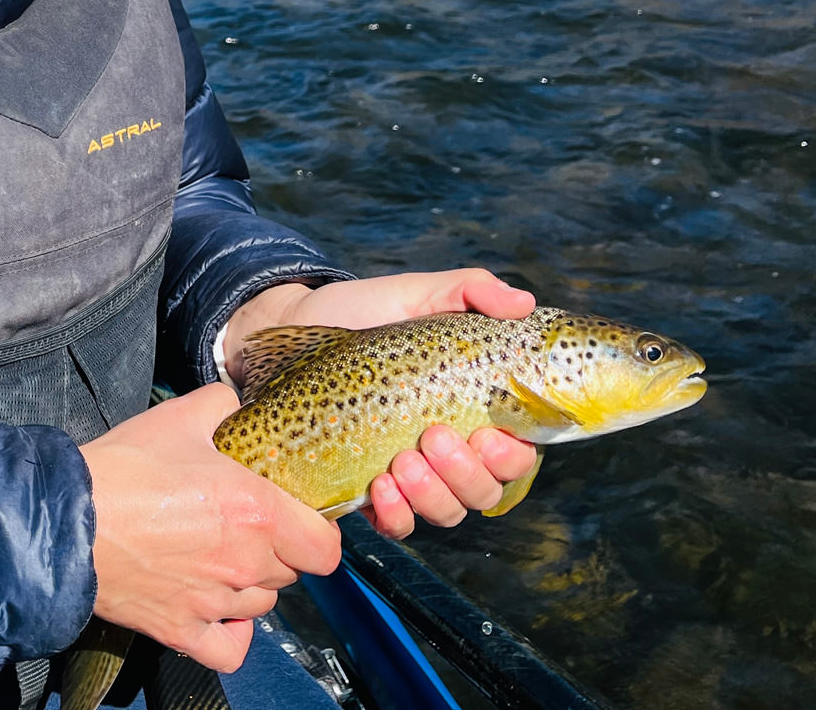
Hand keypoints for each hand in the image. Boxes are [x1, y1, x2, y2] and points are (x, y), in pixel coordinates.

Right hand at [80, 383, 340, 672]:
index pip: (324, 548)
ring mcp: (214, 602)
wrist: (68, 517)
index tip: (297, 514)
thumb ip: (222, 405)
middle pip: (291, 571)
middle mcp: (244, 563)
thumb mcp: (180, 416)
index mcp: (255, 511)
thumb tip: (237, 405)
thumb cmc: (125, 467)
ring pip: (262, 603)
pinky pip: (231, 647)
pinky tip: (218, 606)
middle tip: (244, 520)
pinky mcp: (182, 631)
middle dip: (277, 546)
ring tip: (220, 553)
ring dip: (251, 581)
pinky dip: (231, 631)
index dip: (316, 530)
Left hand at [221, 269, 538, 539]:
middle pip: (485, 490)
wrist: (292, 326)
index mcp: (469, 407)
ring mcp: (408, 471)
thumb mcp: (415, 294)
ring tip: (402, 461)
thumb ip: (470, 291)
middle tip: (433, 437)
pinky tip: (380, 486)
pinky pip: (397, 524)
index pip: (515, 451)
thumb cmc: (362, 312)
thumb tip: (522, 301)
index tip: (490, 436)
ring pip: (446, 511)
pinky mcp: (367, 487)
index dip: (512, 457)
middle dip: (468, 474)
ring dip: (433, 495)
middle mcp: (446, 446)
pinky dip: (396, 514)